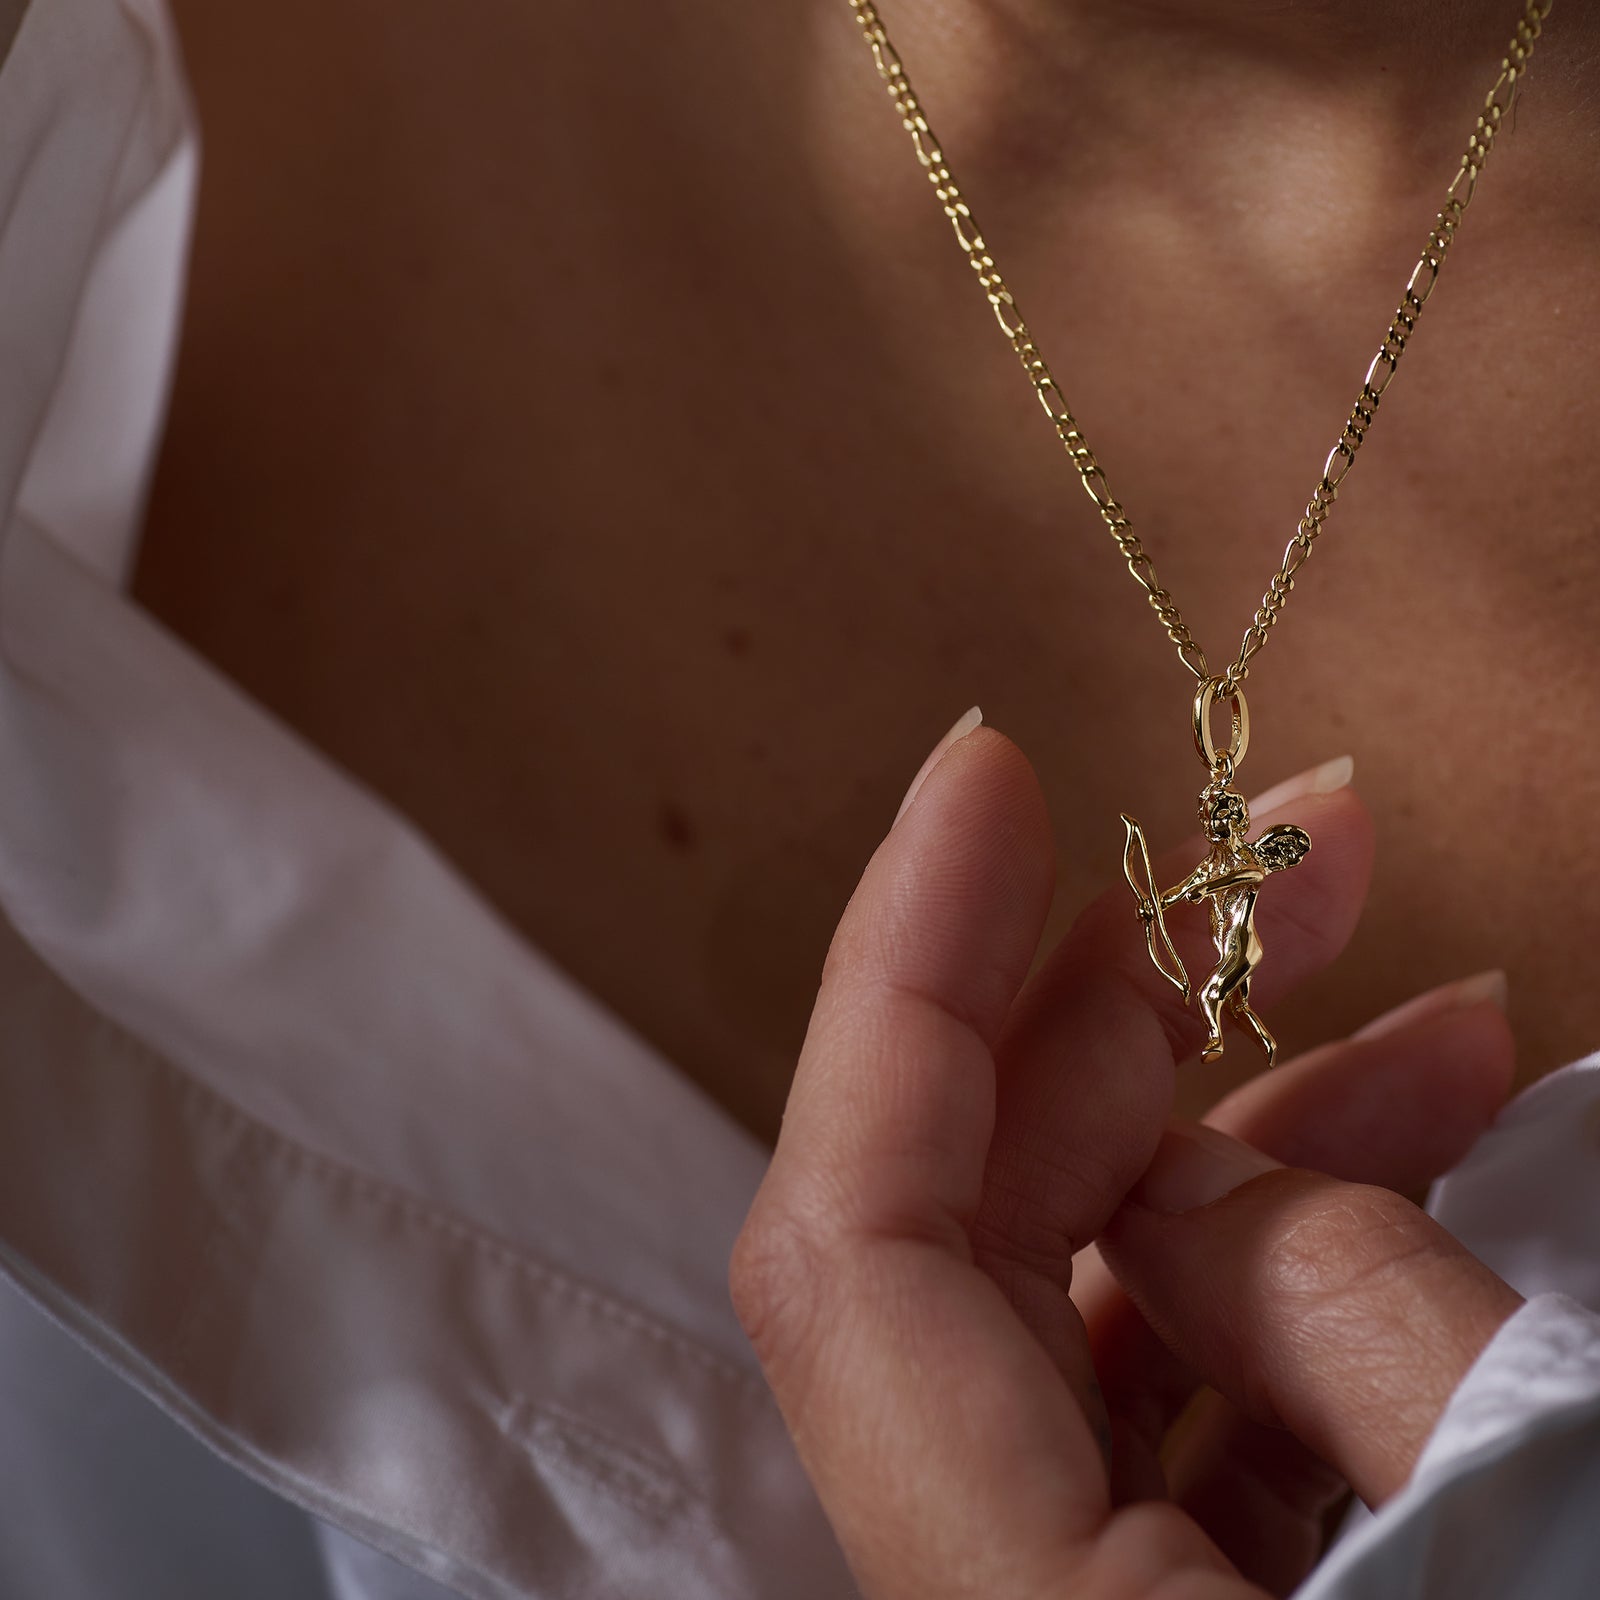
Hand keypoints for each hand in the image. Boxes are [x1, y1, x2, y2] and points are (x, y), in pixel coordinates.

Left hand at [730, 723, 1520, 1598]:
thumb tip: (1193, 1164)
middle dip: (1125, 1006)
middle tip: (1291, 857)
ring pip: (1096, 1288)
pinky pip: (1191, 1382)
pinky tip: (1421, 1153)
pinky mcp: (1169, 1593)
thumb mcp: (1516, 1500)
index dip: (904, 969)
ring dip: (1250, 1125)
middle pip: (972, 1221)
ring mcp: (1079, 1590)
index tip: (987, 774)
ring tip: (1435, 1011)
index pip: (856, 1234)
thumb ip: (1339, 1320)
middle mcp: (998, 1595)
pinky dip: (1300, 1263)